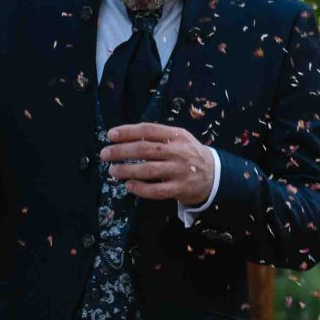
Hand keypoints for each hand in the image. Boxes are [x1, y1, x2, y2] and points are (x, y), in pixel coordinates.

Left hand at [101, 123, 216, 203]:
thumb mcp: (179, 138)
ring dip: (127, 170)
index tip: (111, 135)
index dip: (128, 131)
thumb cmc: (189, 154)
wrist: (215, 174)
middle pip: (145, 149)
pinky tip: (129, 186)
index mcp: (176, 135)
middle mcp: (178, 151)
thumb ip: (158, 136)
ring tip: (113, 171)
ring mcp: (179, 171)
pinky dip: (140, 188)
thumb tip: (126, 136)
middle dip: (121, 151)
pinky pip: (157, 190)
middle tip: (105, 154)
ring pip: (148, 170)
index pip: (148, 129)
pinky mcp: (180, 189)